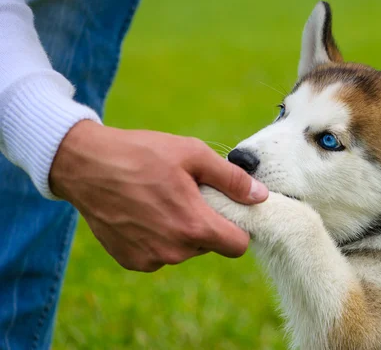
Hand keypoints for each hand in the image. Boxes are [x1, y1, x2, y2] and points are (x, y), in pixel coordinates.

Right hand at [49, 120, 267, 271]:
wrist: (85, 165)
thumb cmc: (142, 153)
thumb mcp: (192, 154)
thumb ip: (231, 179)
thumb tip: (260, 196)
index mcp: (194, 226)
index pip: (238, 245)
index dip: (238, 228)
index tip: (229, 211)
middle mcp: (174, 251)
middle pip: (210, 245)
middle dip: (206, 223)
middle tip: (187, 195)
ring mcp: (151, 259)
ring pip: (185, 250)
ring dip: (181, 230)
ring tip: (163, 200)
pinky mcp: (131, 261)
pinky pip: (160, 253)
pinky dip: (158, 237)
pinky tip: (144, 212)